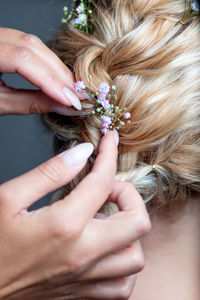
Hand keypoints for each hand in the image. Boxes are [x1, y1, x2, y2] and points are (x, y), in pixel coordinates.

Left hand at [0, 27, 81, 115]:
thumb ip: (32, 103)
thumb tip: (65, 107)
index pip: (22, 59)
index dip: (51, 80)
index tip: (71, 100)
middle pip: (32, 46)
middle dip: (58, 73)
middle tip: (78, 96)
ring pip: (33, 43)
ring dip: (55, 67)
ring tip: (70, 89)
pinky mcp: (4, 39)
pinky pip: (29, 45)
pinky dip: (46, 62)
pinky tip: (57, 77)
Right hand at [0, 132, 150, 299]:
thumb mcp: (9, 198)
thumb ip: (50, 173)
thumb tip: (82, 152)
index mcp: (64, 224)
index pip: (103, 181)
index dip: (110, 154)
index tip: (110, 141)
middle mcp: (82, 253)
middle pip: (138, 222)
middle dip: (130, 196)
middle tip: (109, 187)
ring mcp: (85, 277)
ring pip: (135, 257)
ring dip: (130, 231)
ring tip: (106, 219)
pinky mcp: (82, 293)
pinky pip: (122, 286)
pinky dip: (123, 264)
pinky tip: (106, 248)